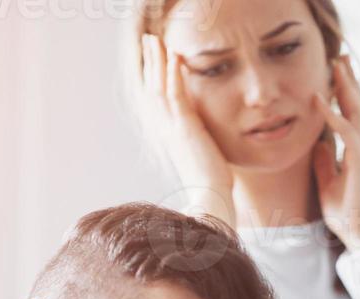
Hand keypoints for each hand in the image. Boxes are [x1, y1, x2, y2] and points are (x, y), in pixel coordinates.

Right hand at [141, 32, 236, 227]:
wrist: (210, 199)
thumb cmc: (210, 183)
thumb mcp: (201, 155)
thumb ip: (196, 141)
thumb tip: (201, 139)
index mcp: (168, 134)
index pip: (156, 98)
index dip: (153, 75)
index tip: (153, 56)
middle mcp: (166, 129)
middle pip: (152, 87)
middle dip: (150, 61)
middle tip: (148, 39)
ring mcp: (173, 129)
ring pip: (159, 87)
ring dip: (157, 61)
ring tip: (156, 39)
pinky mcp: (185, 129)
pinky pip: (176, 96)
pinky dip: (173, 75)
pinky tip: (174, 57)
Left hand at [312, 56, 359, 250]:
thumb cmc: (347, 215)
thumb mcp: (328, 185)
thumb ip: (325, 164)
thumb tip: (318, 146)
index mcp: (358, 151)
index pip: (353, 115)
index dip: (344, 94)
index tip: (334, 74)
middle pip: (359, 106)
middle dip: (349, 81)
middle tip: (340, 57)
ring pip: (358, 111)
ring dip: (346, 87)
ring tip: (336, 66)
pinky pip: (346, 132)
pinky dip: (332, 114)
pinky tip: (320, 100)